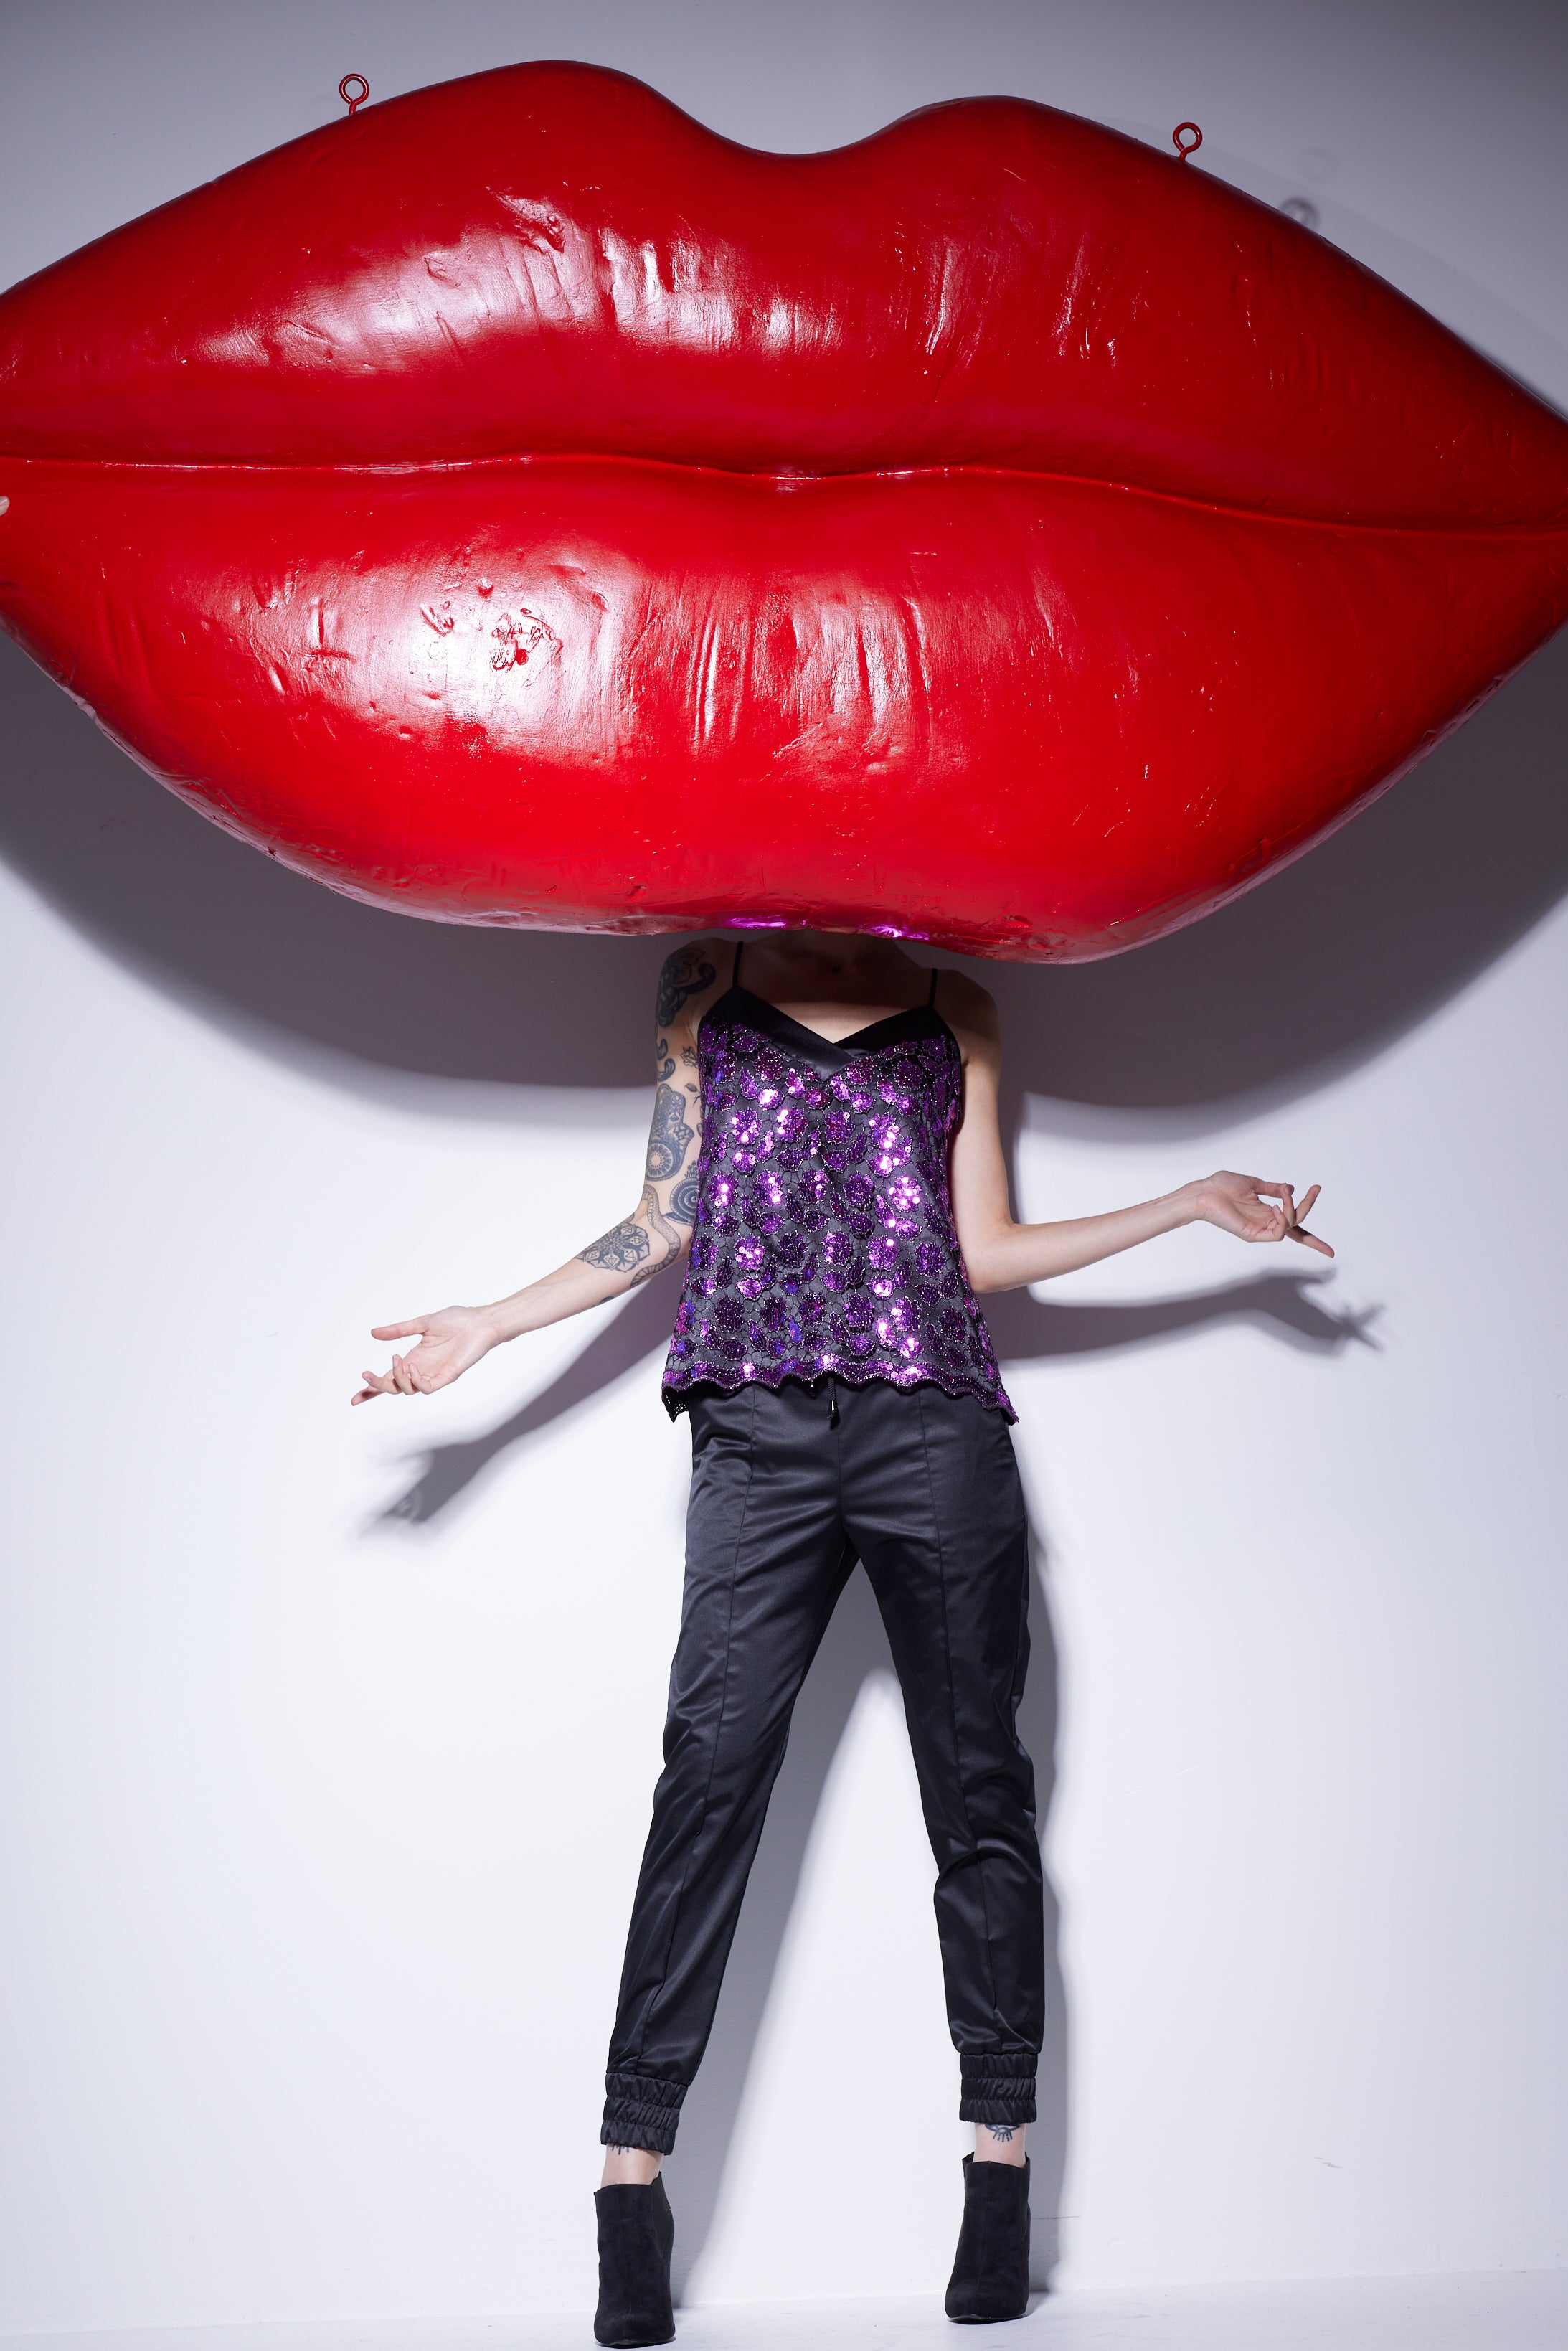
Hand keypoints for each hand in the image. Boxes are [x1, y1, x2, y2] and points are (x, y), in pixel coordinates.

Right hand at [351, 1305, 501, 1404]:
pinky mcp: (447, 1376)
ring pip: (407, 1390)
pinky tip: (413, 1367)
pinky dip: (416, 1380)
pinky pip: (427, 1388)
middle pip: (393, 1388)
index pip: (389, 1378)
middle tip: (366, 1375)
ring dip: (397, 1378)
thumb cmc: (457, 1320)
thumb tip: (373, 1333)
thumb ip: (398, 1330)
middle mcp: (421, 1370)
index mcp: (413, 1359)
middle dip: (377, 1386)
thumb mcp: (422, 1323)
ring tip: (399, 1360)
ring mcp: (434, 1374)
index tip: (355, 1399)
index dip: (372, 1390)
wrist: (480, 1321)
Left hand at [1189, 1171, 1333, 1257]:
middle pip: (1297, 1224)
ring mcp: (1259, 1230)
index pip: (1293, 1227)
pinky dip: (1282, 1220)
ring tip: (1282, 1194)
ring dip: (1291, 1208)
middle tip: (1316, 1189)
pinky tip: (1274, 1208)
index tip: (1331, 1252)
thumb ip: (1272, 1188)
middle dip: (1309, 1206)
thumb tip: (1290, 1188)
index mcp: (1265, 1212)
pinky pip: (1277, 1233)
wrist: (1204, 1192)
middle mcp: (1265, 1223)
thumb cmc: (1221, 1186)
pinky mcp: (1252, 1234)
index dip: (1312, 1240)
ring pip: (1290, 1226)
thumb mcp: (1253, 1183)